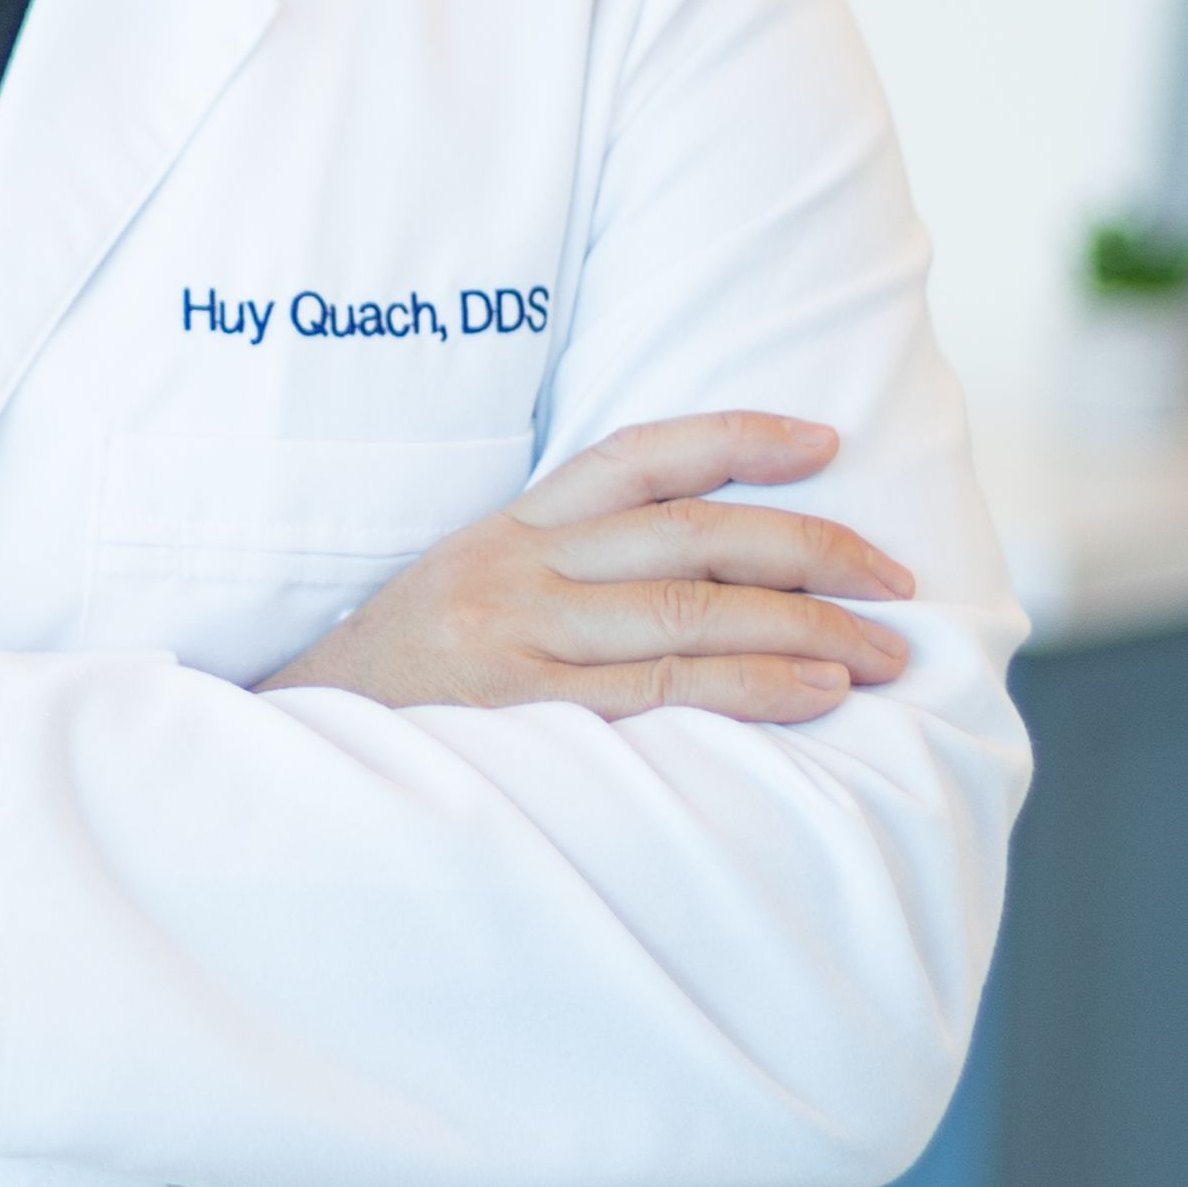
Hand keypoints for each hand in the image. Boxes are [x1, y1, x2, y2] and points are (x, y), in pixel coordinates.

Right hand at [268, 415, 914, 725]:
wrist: (291, 748)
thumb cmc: (403, 686)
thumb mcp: (466, 595)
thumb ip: (564, 575)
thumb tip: (709, 581)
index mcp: (509, 528)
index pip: (637, 457)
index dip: (737, 438)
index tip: (825, 441)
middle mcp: (514, 566)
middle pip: (689, 533)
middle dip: (811, 548)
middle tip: (897, 581)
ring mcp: (515, 635)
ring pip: (689, 610)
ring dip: (805, 628)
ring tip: (882, 656)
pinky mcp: (519, 708)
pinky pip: (660, 690)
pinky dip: (751, 687)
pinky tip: (815, 694)